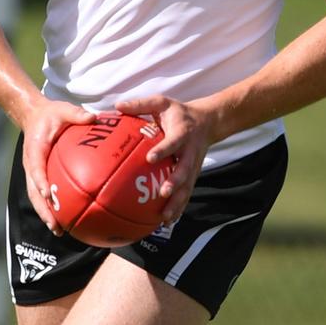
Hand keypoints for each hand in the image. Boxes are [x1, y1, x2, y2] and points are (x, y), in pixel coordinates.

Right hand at [20, 100, 95, 234]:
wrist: (33, 116)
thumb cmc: (50, 114)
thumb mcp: (63, 110)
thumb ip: (76, 114)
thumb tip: (93, 118)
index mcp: (35, 149)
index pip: (36, 168)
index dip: (41, 182)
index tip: (48, 194)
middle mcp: (31, 164)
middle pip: (34, 191)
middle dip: (43, 209)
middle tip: (55, 225)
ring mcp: (33, 172)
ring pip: (36, 197)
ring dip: (45, 214)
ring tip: (58, 231)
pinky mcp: (38, 175)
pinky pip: (43, 194)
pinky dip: (50, 207)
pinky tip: (64, 220)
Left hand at [116, 95, 213, 223]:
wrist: (208, 122)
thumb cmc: (179, 113)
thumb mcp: (162, 103)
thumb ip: (141, 104)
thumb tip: (117, 106)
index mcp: (182, 133)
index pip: (173, 142)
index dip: (163, 150)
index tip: (150, 159)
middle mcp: (190, 152)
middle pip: (185, 169)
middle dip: (175, 182)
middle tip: (163, 193)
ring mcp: (194, 166)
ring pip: (187, 187)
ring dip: (177, 202)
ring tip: (165, 217)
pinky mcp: (194, 176)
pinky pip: (186, 193)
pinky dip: (178, 208)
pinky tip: (166, 222)